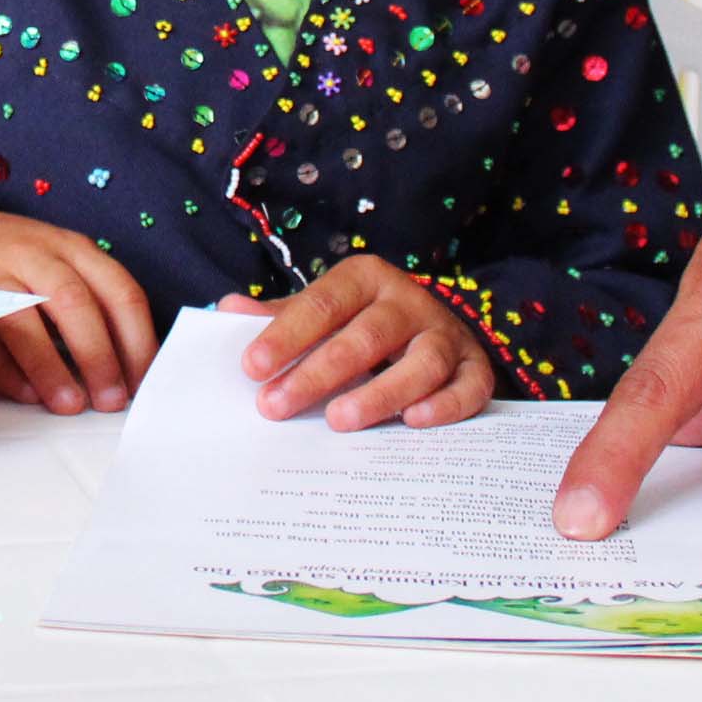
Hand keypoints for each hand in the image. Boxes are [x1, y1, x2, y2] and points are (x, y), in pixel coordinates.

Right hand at [0, 193, 157, 412]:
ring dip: (51, 367)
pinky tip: (28, 395)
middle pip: (74, 302)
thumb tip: (131, 370)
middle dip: (98, 356)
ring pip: (25, 320)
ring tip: (71, 404)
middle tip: (111, 400)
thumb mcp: (62, 263)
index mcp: (72, 247)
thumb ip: (95, 303)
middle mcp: (33, 253)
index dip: (136, 340)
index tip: (144, 382)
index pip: (119, 291)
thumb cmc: (16, 261)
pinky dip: (6, 371)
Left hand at [221, 257, 495, 429]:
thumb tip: (226, 308)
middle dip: (318, 372)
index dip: (286, 335)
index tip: (252, 367)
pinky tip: (413, 422)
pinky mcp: (474, 368)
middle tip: (277, 406)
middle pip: (366, 335)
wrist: (434, 331)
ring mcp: (445, 335)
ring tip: (340, 420)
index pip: (322, 304)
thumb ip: (279, 316)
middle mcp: (408, 301)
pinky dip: (445, 405)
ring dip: (381, 392)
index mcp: (365, 279)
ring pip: (420, 361)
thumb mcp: (321, 313)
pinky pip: (468, 387)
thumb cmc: (361, 325)